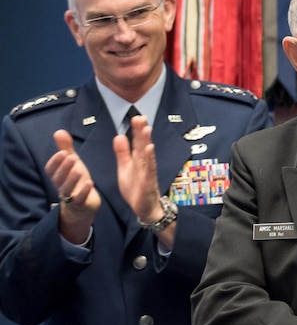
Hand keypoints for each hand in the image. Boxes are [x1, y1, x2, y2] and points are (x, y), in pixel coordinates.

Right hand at [45, 130, 100, 243]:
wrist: (82, 206)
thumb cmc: (76, 181)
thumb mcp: (71, 163)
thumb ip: (65, 148)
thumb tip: (58, 131)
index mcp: (57, 176)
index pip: (51, 169)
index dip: (55, 162)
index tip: (62, 152)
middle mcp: (61, 186)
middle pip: (58, 178)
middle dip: (64, 168)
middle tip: (71, 157)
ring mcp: (70, 196)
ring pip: (67, 189)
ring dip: (72, 179)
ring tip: (79, 170)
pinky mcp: (81, 204)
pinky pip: (80, 199)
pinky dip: (84, 191)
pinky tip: (90, 183)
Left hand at [114, 115, 174, 248]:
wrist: (144, 208)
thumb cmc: (136, 188)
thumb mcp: (124, 168)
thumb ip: (122, 153)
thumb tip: (119, 136)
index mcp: (137, 160)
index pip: (137, 142)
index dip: (136, 130)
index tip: (136, 117)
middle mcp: (144, 163)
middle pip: (143, 145)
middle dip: (142, 132)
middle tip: (141, 117)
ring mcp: (148, 172)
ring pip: (147, 154)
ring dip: (147, 141)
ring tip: (146, 129)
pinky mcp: (149, 181)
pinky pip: (150, 168)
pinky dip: (150, 158)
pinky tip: (150, 149)